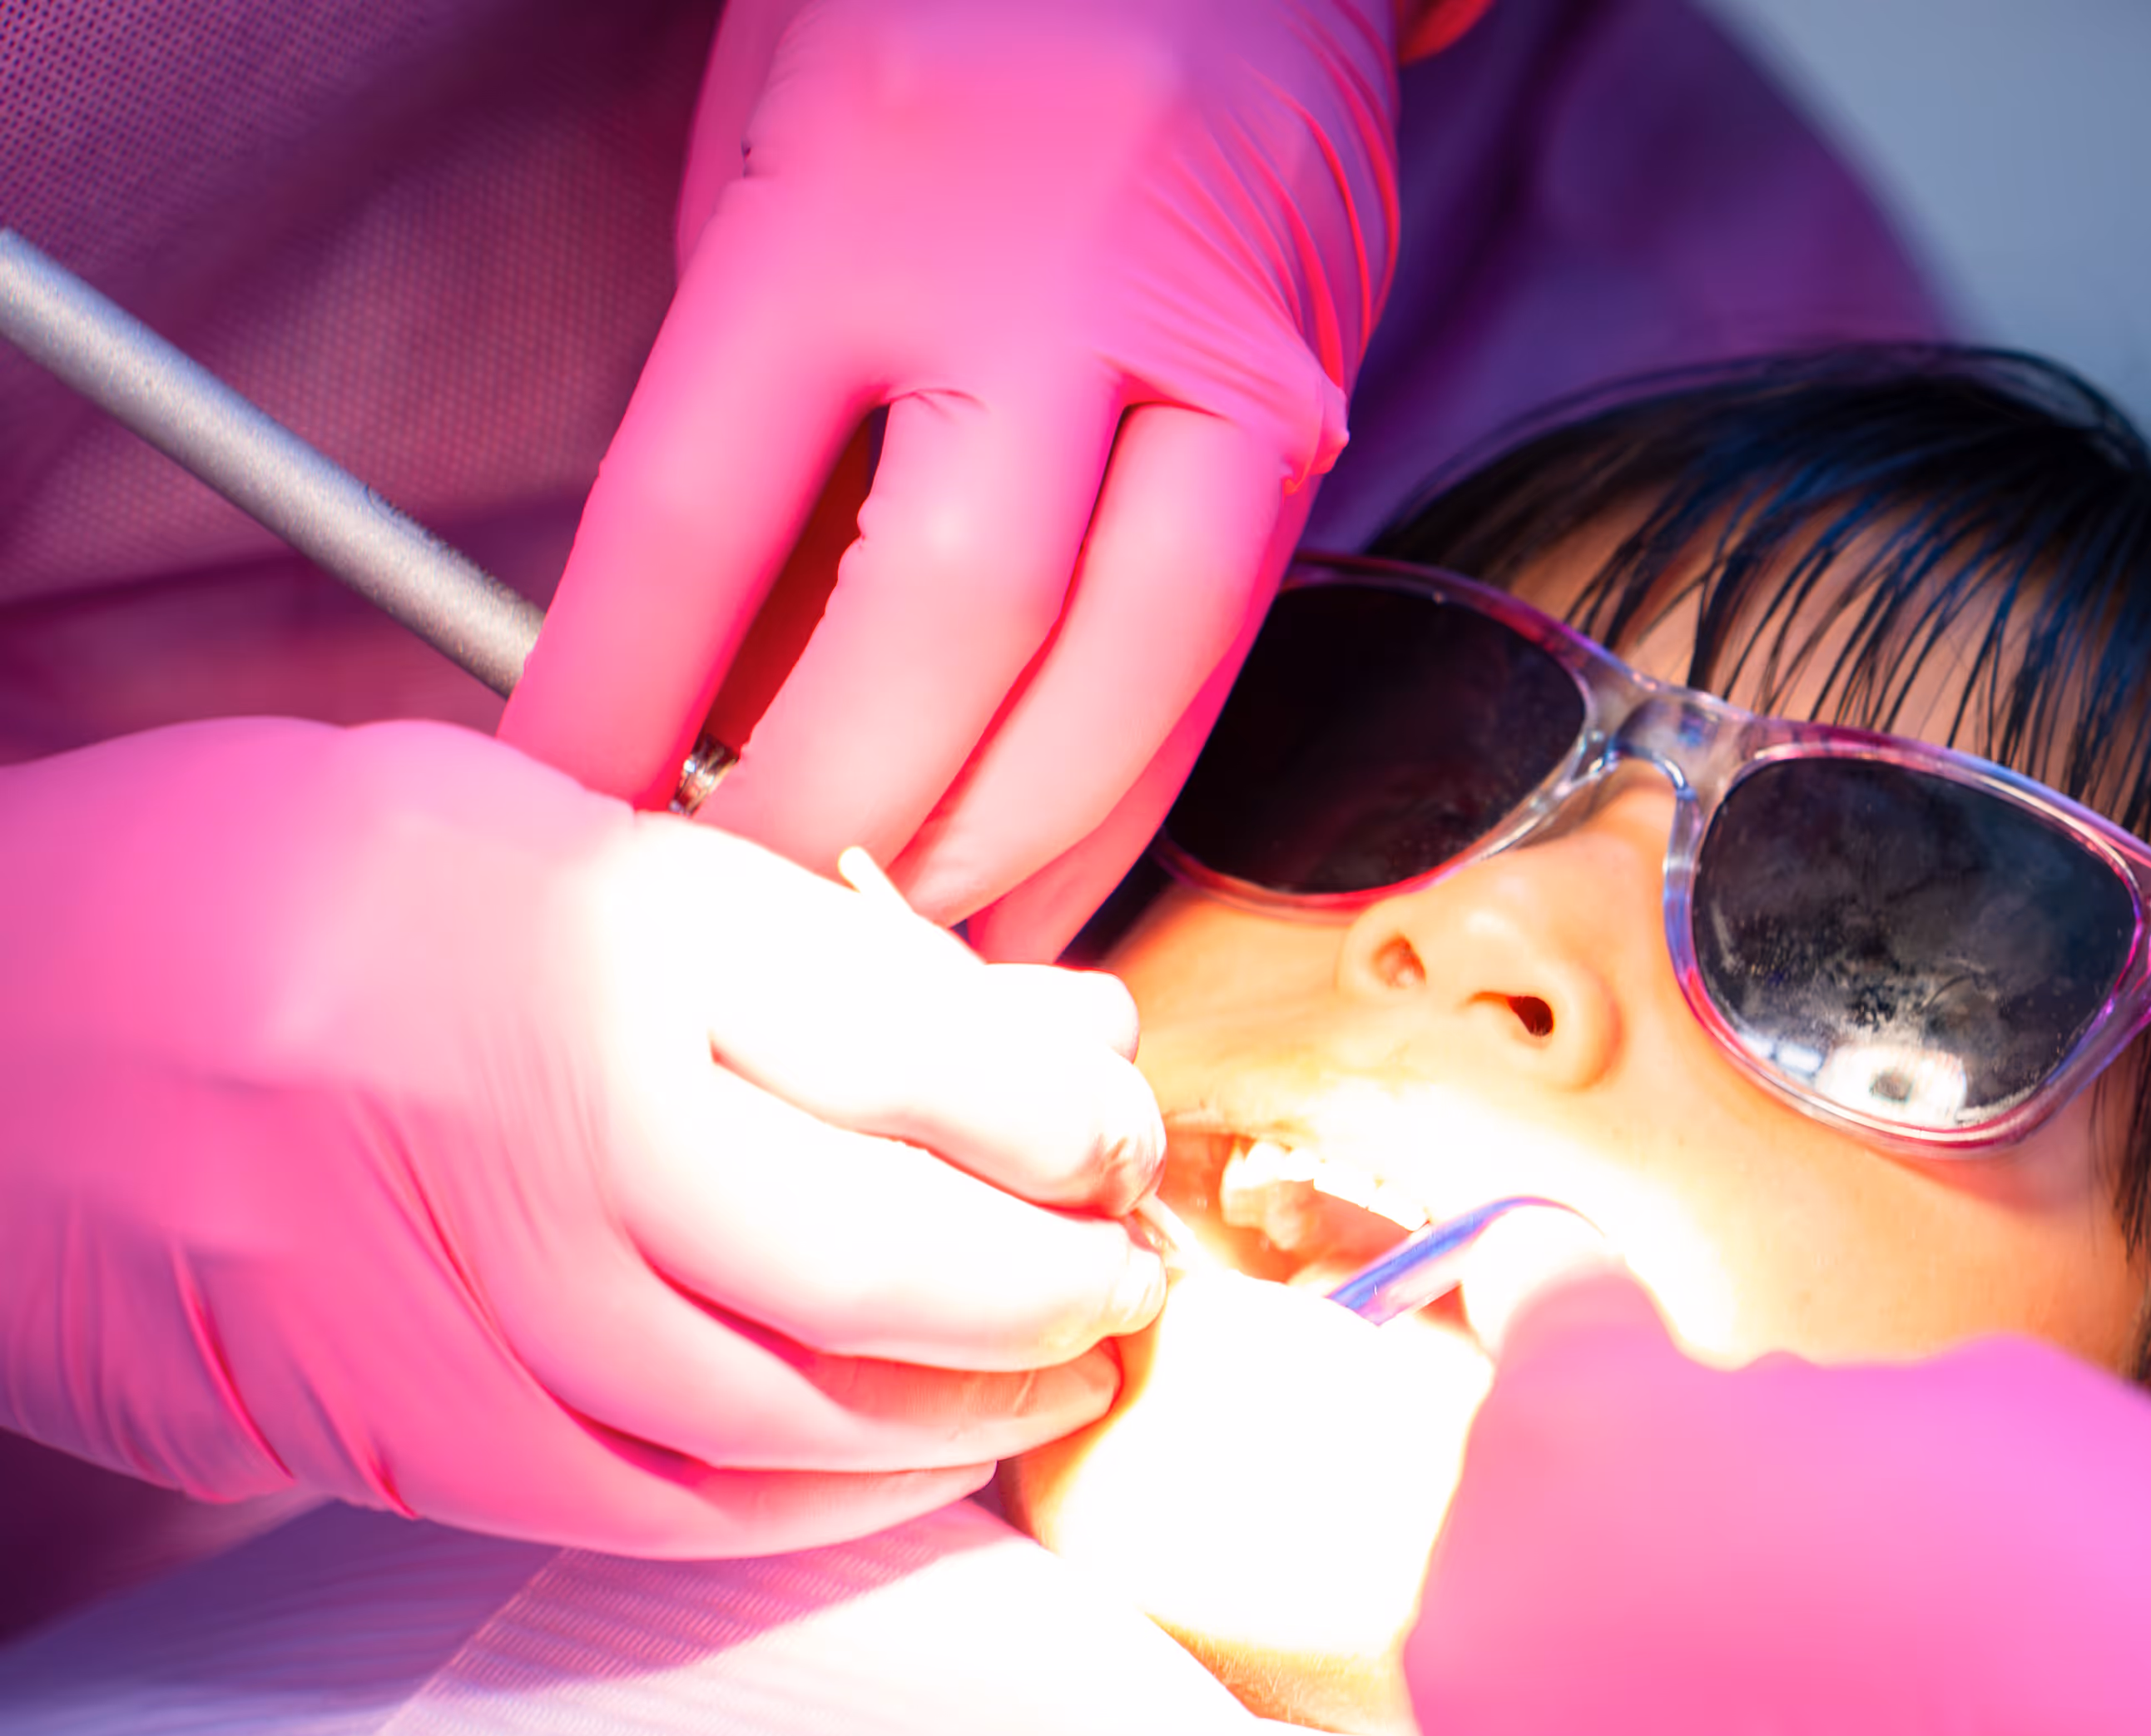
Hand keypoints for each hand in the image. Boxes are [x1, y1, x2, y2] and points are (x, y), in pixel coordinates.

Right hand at [0, 718, 1165, 1555]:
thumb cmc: (269, 888)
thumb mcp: (544, 826)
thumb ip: (809, 941)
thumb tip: (1065, 1036)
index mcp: (587, 920)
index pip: (921, 1046)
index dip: (1071, 1117)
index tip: (1121, 1135)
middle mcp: (530, 1110)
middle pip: (882, 1253)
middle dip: (1054, 1287)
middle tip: (1124, 1278)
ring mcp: (453, 1293)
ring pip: (789, 1411)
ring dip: (967, 1414)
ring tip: (1055, 1374)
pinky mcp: (396, 1430)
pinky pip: (659, 1509)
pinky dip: (814, 1505)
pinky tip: (900, 1465)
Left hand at [503, 0, 1405, 958]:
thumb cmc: (948, 35)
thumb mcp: (774, 169)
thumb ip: (752, 422)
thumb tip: (715, 701)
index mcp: (862, 203)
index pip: (701, 510)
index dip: (615, 700)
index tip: (560, 820)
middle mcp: (1059, 286)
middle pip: (945, 623)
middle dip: (839, 813)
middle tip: (752, 922)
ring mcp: (1217, 359)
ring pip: (1129, 674)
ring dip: (1013, 849)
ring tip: (915, 953)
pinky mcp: (1314, 419)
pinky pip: (1221, 660)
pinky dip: (1129, 798)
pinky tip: (1049, 883)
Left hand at [1394, 1277, 2150, 1735]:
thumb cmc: (2137, 1642)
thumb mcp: (1995, 1406)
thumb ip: (1812, 1411)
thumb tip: (1771, 1437)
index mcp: (1581, 1450)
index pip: (1547, 1355)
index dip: (1605, 1352)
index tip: (1612, 1348)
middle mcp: (1490, 1645)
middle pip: (1542, 1596)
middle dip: (1656, 1608)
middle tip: (1836, 1658)